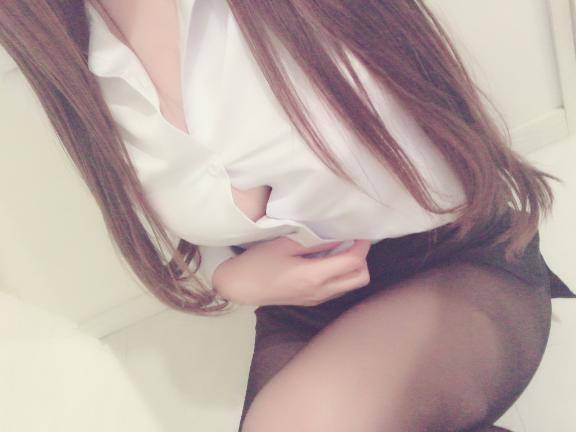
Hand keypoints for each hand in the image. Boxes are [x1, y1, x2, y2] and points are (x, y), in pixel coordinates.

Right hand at [212, 236, 371, 305]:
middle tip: (352, 242)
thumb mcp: (286, 244)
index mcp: (314, 276)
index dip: (362, 245)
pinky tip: (327, 261)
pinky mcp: (312, 301)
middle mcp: (321, 291)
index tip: (359, 232)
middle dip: (362, 258)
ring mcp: (317, 299)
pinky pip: (338, 288)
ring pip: (351, 285)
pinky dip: (341, 274)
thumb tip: (339, 237)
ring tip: (339, 249)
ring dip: (352, 267)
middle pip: (361, 278)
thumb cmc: (258, 263)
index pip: (354, 262)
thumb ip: (316, 242)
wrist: (240, 287)